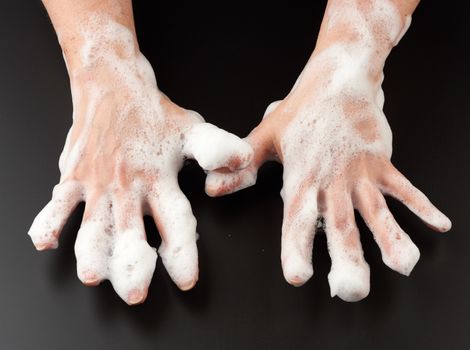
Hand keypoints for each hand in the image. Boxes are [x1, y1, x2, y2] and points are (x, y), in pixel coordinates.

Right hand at [28, 18, 251, 304]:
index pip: (175, 220)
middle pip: (130, 232)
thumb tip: (243, 161)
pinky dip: (49, 222)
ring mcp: (98, 182)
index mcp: (159, 177)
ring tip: (94, 274)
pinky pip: (57, 202)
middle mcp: (128, 185)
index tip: (185, 278)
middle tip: (136, 292)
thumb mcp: (193, 131)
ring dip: (91, 251)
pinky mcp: (74, 176)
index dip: (181, 252)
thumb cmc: (153, 113)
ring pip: (92, 224)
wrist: (113, 85)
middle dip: (133, 266)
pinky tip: (45, 242)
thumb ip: (217, 150)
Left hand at [206, 48, 450, 301]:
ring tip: (402, 263)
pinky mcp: (381, 164)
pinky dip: (420, 205)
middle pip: (340, 223)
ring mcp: (361, 173)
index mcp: (303, 177)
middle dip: (346, 257)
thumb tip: (212, 188)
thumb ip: (242, 167)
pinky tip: (438, 224)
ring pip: (376, 210)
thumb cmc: (300, 109)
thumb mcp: (265, 136)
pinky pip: (404, 187)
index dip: (297, 247)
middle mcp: (333, 180)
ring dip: (389, 236)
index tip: (300, 275)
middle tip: (352, 288)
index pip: (297, 218)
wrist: (338, 79)